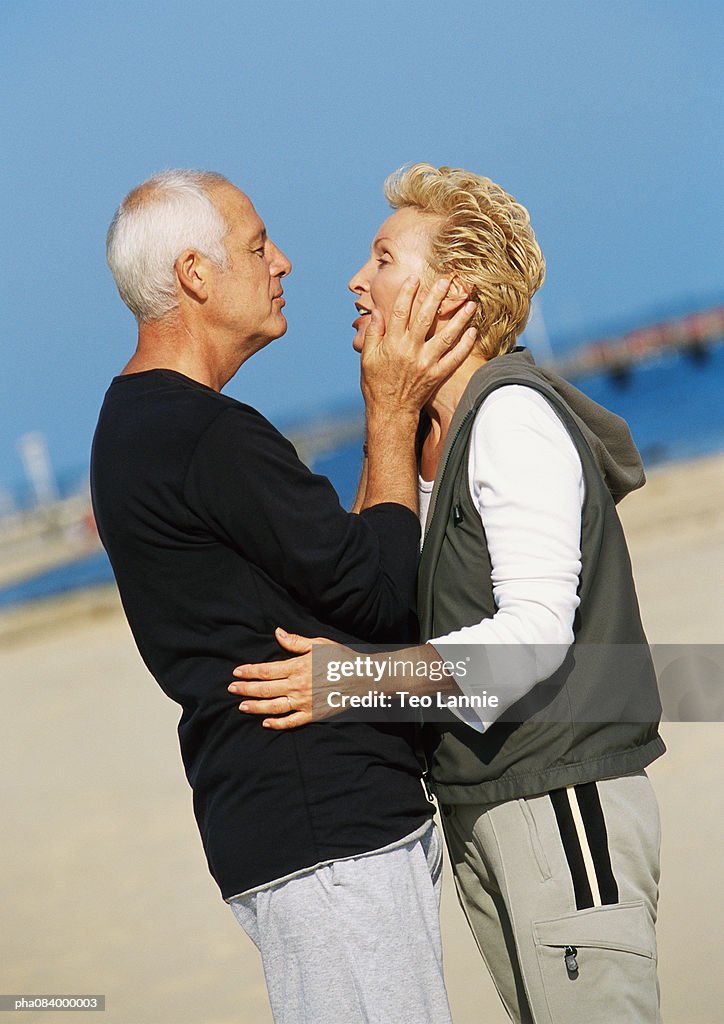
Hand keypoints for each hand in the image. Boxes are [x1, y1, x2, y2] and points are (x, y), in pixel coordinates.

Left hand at [228, 627, 343, 730]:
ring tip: (242, 707)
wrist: (362, 678)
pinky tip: (266, 723)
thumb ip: (296, 642)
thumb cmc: (340, 658)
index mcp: (298, 667)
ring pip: (275, 706)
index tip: (236, 672)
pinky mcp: (313, 714)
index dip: (250, 671)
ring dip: (256, 707)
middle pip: (266, 689)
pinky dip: (278, 723)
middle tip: (231, 689)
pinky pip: (292, 721)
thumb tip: (277, 633)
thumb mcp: (319, 644)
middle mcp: (298, 686)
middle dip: (246, 689)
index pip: (267, 670)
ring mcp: (305, 702)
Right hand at [361, 277, 476, 416]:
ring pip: (446, 336)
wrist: (390, 411)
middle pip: (425, 318)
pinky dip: (465, 345)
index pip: (401, 313)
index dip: (408, 294)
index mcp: (392, 344)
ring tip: (470, 303)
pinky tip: (473, 331)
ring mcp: (426, 363)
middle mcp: (410, 351)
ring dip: (459, 318)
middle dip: (436, 297)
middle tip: (446, 281)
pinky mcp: (437, 375)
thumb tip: (377, 311)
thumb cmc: (376, 383)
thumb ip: (373, 333)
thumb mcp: (367, 358)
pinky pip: (455, 358)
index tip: (415, 279)